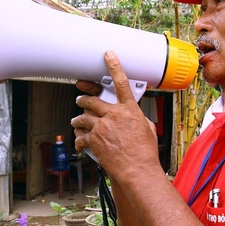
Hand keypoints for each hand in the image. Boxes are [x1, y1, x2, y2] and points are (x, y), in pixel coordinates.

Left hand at [71, 51, 159, 179]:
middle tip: (81, 100)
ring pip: (83, 117)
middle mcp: (114, 115)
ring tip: (77, 121)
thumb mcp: (148, 129)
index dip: (114, 66)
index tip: (108, 55)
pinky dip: (79, 138)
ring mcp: (102, 127)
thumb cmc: (145, 152)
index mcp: (130, 110)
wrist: (137, 170)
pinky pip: (81, 135)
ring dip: (78, 119)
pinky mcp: (94, 140)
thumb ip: (138, 119)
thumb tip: (134, 117)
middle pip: (92, 100)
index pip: (121, 83)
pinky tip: (80, 142)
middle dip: (84, 99)